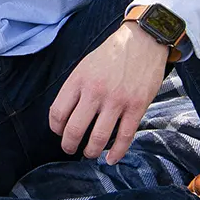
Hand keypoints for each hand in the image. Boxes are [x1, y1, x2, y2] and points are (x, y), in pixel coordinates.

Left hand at [49, 22, 167, 163]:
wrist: (143, 41)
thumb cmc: (112, 54)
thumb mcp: (86, 65)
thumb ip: (75, 88)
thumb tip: (66, 116)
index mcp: (79, 80)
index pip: (58, 112)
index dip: (56, 128)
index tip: (59, 132)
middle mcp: (95, 91)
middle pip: (74, 129)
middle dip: (69, 145)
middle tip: (70, 148)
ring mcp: (117, 101)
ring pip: (98, 138)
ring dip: (90, 151)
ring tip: (89, 153)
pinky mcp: (137, 107)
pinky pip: (124, 137)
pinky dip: (116, 152)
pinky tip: (110, 159)